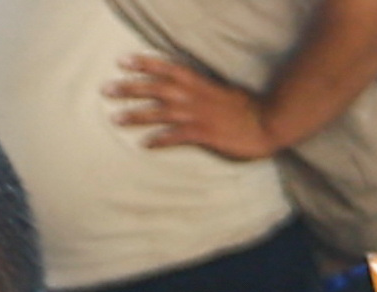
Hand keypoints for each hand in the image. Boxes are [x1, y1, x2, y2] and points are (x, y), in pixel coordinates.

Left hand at [105, 50, 283, 156]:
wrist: (269, 123)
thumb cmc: (251, 107)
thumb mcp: (225, 90)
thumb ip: (204, 88)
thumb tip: (190, 88)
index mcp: (199, 82)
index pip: (166, 68)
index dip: (144, 64)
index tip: (123, 61)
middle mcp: (193, 96)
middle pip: (155, 88)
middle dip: (129, 88)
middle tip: (107, 90)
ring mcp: (198, 115)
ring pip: (160, 111)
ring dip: (136, 114)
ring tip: (115, 118)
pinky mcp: (204, 134)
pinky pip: (175, 136)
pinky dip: (159, 139)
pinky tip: (145, 144)